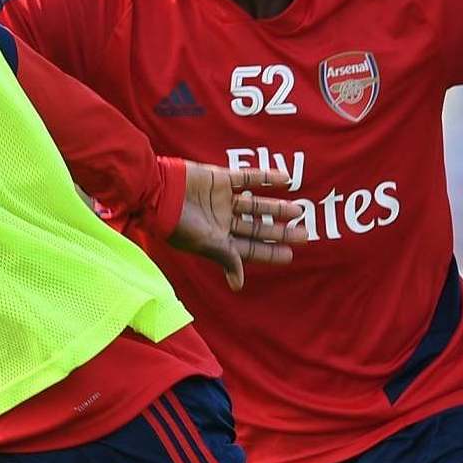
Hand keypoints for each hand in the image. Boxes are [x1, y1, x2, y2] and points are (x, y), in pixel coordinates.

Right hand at [168, 161, 308, 290]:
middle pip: (256, 228)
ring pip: (255, 205)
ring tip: (298, 210)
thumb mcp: (206, 245)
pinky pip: (247, 178)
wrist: (159, 193)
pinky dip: (266, 177)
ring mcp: (222, 200)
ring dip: (276, 208)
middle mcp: (222, 221)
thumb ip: (226, 259)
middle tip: (304, 234)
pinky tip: (285, 179)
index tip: (290, 255)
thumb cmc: (179, 224)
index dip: (270, 252)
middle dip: (279, 232)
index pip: (249, 249)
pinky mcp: (219, 179)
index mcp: (218, 241)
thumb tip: (239, 285)